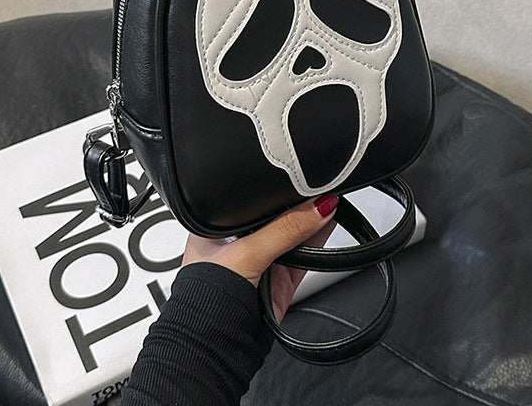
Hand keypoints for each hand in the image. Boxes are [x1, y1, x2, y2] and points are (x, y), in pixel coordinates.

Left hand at [181, 193, 338, 320]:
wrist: (215, 351)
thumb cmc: (203, 304)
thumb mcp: (246, 254)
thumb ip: (283, 230)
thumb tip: (316, 208)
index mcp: (216, 227)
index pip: (251, 199)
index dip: (274, 189)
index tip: (300, 180)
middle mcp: (238, 244)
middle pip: (276, 217)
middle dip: (297, 206)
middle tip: (319, 192)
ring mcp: (260, 263)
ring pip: (292, 235)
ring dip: (311, 222)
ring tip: (328, 204)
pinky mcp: (279, 282)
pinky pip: (304, 256)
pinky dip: (318, 243)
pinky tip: (328, 225)